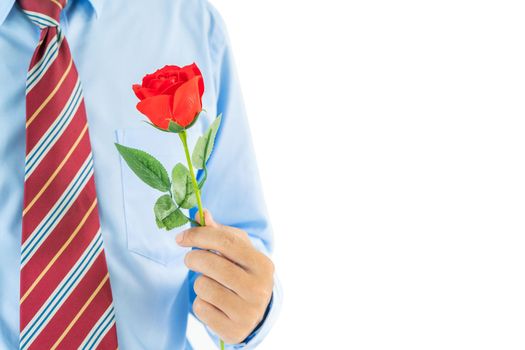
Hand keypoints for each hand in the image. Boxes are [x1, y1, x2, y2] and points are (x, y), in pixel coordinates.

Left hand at [176, 209, 274, 343]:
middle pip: (211, 264)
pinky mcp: (234, 331)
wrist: (256, 313)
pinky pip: (200, 308)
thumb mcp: (238, 251)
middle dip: (194, 258)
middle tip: (191, 260)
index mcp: (263, 264)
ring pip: (203, 286)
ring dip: (199, 284)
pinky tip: (213, 304)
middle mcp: (259, 289)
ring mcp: (248, 312)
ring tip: (211, 285)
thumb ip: (219, 232)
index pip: (226, 242)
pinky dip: (201, 304)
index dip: (199, 236)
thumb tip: (201, 213)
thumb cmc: (243, 274)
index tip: (181, 237)